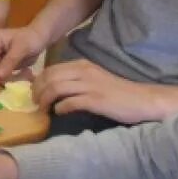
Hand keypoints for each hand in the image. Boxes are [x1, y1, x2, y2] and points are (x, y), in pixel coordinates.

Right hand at [0, 26, 46, 85]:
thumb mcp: (22, 49)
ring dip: (4, 78)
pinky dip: (8, 77)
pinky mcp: (0, 61)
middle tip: (7, 86)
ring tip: (18, 79)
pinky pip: (0, 72)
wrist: (39, 38)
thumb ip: (10, 61)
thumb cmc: (31, 39)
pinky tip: (20, 76)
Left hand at [33, 59, 157, 123]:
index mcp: (82, 65)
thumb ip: (76, 81)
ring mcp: (90, 85)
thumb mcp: (94, 80)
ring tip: (42, 109)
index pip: (51, 69)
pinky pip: (70, 102)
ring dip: (45, 100)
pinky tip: (59, 113)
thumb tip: (52, 90)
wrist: (144, 100)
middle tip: (34, 103)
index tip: (33, 93)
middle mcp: (84, 71)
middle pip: (49, 77)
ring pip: (56, 88)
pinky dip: (60, 108)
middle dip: (37, 90)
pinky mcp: (96, 100)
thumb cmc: (118, 93)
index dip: (38, 81)